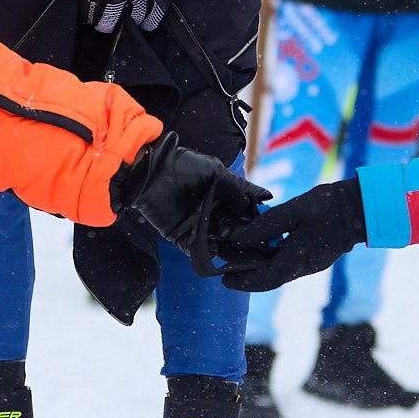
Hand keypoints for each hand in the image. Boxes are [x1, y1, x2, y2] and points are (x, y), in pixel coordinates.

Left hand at [85, 0, 186, 33]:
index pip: (92, 0)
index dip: (88, 12)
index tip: (88, 19)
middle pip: (112, 13)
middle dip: (107, 23)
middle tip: (105, 29)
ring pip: (136, 15)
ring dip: (132, 21)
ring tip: (131, 23)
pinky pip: (159, 11)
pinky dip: (153, 19)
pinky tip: (149, 24)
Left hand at [111, 135, 268, 272]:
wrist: (150, 172)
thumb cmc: (182, 164)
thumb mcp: (215, 171)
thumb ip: (239, 186)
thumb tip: (267, 197)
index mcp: (222, 197)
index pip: (242, 212)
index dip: (251, 220)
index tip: (262, 227)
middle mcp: (212, 213)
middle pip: (232, 230)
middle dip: (240, 235)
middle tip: (249, 240)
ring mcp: (197, 226)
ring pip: (216, 242)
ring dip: (225, 245)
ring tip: (233, 247)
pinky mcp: (181, 237)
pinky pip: (196, 250)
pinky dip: (204, 253)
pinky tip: (213, 250)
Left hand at [214, 180, 367, 291]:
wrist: (359, 208)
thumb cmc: (327, 206)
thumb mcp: (292, 212)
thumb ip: (263, 226)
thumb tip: (236, 239)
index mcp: (297, 260)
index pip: (264, 279)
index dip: (242, 282)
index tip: (224, 278)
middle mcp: (303, 268)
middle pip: (269, 279)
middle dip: (247, 276)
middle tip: (226, 266)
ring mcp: (311, 265)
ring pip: (278, 272)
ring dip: (259, 268)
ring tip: (239, 256)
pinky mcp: (314, 258)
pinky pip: (287, 264)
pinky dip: (271, 260)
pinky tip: (261, 247)